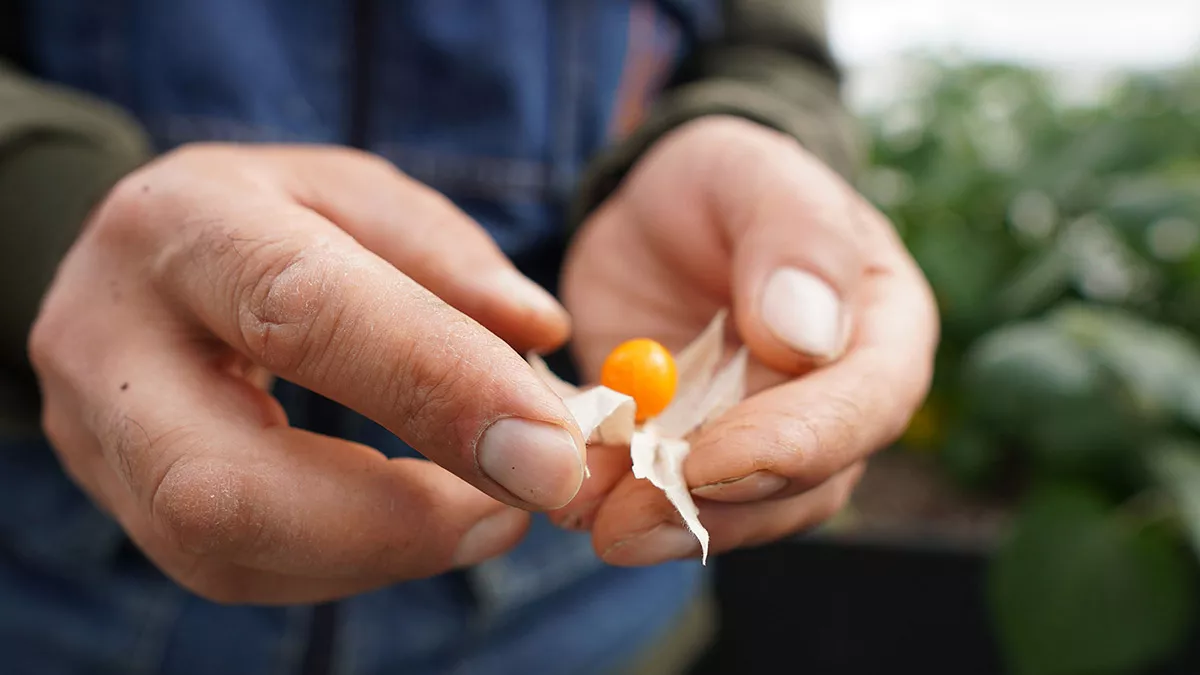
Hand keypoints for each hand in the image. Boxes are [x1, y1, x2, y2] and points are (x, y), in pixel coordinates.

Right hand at [30, 145, 588, 603]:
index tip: (550, 452)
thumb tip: (541, 335)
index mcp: (184, 225)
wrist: (137, 265)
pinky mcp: (122, 504)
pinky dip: (349, 561)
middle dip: (393, 521)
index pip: (303, 312)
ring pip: (223, 549)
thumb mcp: (359, 196)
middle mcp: (109, 339)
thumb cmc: (270, 221)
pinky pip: (233, 570)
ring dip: (381, 553)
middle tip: (515, 512)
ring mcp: (94, 437)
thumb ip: (450, 258)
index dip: (437, 388)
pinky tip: (412, 524)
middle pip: (222, 481)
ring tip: (484, 514)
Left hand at [553, 116, 937, 563]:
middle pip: (802, 483)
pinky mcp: (703, 461)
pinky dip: (621, 503)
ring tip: (585, 516)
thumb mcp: (755, 176)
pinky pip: (673, 499)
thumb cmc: (726, 180)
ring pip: (737, 512)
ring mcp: (771, 441)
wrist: (662, 213)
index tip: (709, 464)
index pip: (864, 407)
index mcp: (882, 329)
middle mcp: (839, 402)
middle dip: (711, 508)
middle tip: (624, 523)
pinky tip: (571, 499)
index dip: (794, 445)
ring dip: (661, 523)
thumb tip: (808, 337)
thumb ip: (795, 240)